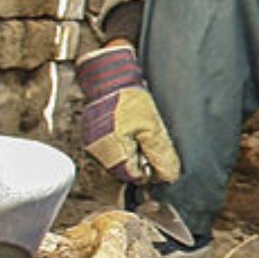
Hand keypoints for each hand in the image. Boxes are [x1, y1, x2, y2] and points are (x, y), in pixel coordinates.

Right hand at [75, 43, 179, 184]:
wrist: (110, 81)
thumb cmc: (130, 100)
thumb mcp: (153, 128)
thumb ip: (160, 154)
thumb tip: (168, 175)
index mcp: (114, 148)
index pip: (134, 176)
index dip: (149, 171)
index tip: (157, 161)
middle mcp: (99, 150)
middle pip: (124, 172)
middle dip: (139, 163)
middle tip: (147, 145)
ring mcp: (92, 145)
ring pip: (116, 163)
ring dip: (130, 156)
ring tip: (136, 136)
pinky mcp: (91, 139)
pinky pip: (108, 152)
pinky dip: (120, 148)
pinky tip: (127, 134)